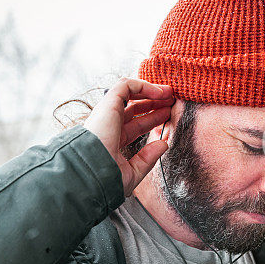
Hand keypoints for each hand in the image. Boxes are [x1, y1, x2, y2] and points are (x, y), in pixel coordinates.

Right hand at [84, 78, 174, 196]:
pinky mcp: (109, 103)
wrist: (93, 173)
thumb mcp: (133, 171)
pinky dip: (144, 85)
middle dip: (154, 104)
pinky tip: (160, 93)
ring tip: (169, 92)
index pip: (136, 125)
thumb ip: (147, 158)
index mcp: (113, 140)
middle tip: (171, 102)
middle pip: (135, 108)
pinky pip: (126, 85)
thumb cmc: (107, 178)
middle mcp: (109, 124)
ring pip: (130, 93)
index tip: (169, 117)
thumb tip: (163, 144)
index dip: (153, 120)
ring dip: (151, 91)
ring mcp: (108, 113)